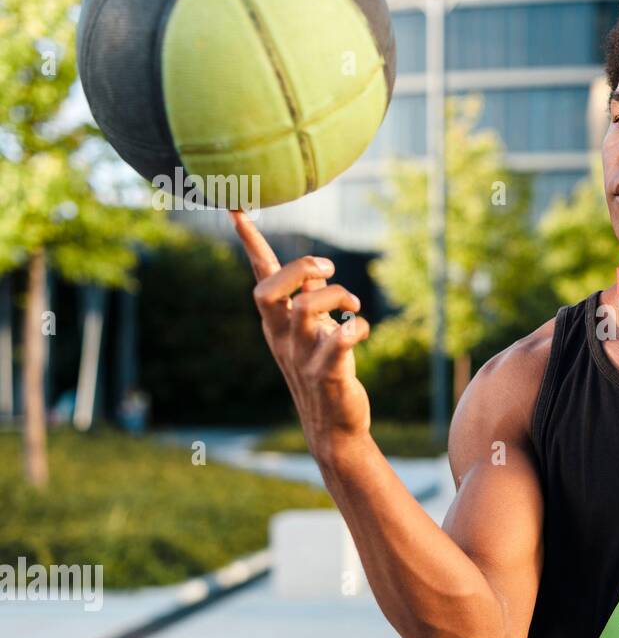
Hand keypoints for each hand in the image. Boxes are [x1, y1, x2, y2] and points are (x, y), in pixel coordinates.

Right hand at [229, 209, 371, 457]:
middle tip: (328, 269)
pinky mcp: (328, 374)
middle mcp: (283, 337)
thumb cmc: (324, 371)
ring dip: (336, 296)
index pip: (261, 277)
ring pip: (307, 310)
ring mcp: (303, 357)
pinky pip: (339, 342)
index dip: (251, 244)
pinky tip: (362, 329)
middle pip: (269, 291)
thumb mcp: (312, 332)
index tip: (237, 210)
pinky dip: (356, 328)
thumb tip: (314, 271)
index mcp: (277, 323)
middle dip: (298, 269)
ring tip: (353, 305)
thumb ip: (311, 300)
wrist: (334, 427)